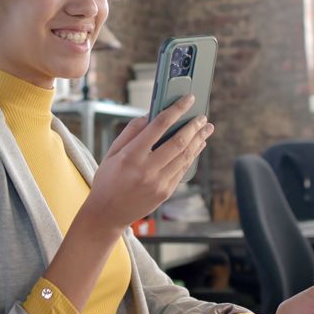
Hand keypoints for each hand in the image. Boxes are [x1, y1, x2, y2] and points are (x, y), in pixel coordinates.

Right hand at [79, 94, 213, 229]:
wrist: (107, 213)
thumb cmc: (107, 180)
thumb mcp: (111, 152)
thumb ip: (130, 132)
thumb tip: (150, 115)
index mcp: (131, 156)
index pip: (159, 126)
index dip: (176, 110)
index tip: (188, 100)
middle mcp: (147, 169)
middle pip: (178, 142)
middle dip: (193, 126)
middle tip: (202, 116)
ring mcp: (158, 182)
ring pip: (185, 156)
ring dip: (198, 140)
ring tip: (206, 129)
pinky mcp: (166, 192)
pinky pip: (183, 170)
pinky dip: (192, 156)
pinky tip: (197, 146)